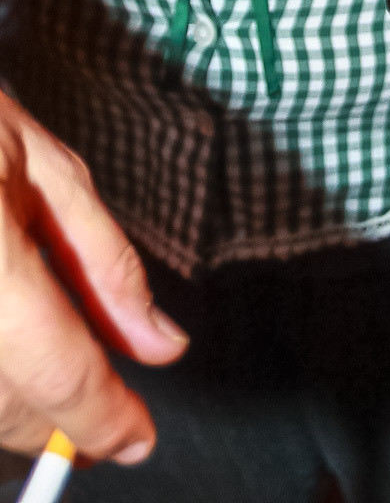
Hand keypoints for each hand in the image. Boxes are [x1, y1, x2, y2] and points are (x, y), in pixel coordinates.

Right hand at [0, 89, 186, 461]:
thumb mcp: (47, 167)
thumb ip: (105, 263)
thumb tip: (160, 344)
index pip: (56, 372)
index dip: (103, 419)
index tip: (137, 437)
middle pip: (6, 408)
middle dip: (60, 421)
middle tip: (105, 410)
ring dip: (15, 410)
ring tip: (51, 377)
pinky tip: (9, 350)